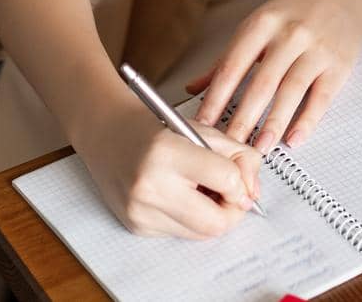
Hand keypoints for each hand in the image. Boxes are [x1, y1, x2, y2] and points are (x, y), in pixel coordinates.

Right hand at [72, 93, 263, 238]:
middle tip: (232, 194)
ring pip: (199, 234)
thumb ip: (238, 156)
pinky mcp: (136, 226)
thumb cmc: (156, 128)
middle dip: (233, 210)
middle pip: (215, 223)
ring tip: (206, 191)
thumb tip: (253, 192)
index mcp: (167, 153)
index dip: (242, 182)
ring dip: (212, 216)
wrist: (108, 134)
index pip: (225, 179)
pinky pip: (179, 233)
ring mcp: (140, 212)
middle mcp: (149, 186)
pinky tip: (183, 196)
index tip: (241, 178)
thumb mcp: (202, 130)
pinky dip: (190, 218)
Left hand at [185, 0, 361, 151]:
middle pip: (261, 83)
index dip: (215, 98)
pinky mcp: (339, 64)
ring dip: (273, 124)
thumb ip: (229, 57)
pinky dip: (308, 120)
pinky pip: (322, 97)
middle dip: (242, 119)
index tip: (203, 124)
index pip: (233, 66)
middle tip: (228, 146)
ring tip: (260, 147)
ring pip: (291, 91)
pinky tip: (295, 137)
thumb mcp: (259, 23)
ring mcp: (316, 49)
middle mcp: (290, 35)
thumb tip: (194, 87)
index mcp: (263, 24)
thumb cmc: (298, 8)